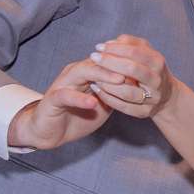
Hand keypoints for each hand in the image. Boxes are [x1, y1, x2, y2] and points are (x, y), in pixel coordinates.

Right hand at [7, 58, 131, 149]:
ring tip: (119, 79)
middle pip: (97, 63)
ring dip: (101, 75)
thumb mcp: (102, 104)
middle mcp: (74, 74)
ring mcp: (63, 85)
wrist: (49, 131)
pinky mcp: (52, 100)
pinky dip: (80, 98)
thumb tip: (137, 86)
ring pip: (82, 73)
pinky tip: (92, 102)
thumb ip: (115, 94)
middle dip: (117, 64)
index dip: (124, 63)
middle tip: (136, 70)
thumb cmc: (76, 116)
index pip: (107, 62)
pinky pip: (66, 96)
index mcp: (86, 73)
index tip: (144, 67)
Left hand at [86, 35, 173, 117]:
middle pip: (132, 69)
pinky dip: (108, 98)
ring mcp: (152, 98)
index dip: (115, 49)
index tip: (98, 47)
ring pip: (127, 91)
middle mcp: (157, 80)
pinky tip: (97, 89)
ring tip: (94, 75)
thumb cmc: (150, 69)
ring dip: (107, 83)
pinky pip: (123, 106)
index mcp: (157, 61)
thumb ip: (129, 43)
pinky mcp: (144, 112)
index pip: (134, 52)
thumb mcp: (145, 52)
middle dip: (109, 62)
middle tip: (93, 57)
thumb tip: (109, 43)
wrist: (166, 96)